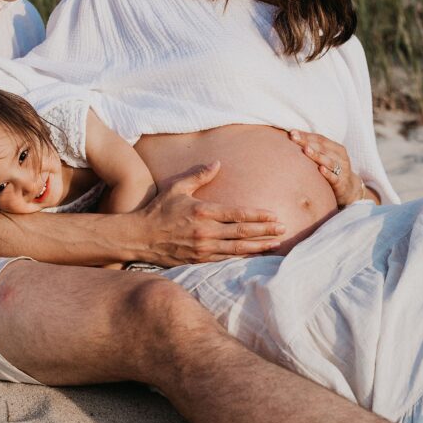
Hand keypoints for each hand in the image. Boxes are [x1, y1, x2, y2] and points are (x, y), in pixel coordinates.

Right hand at [135, 161, 284, 265]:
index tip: (274, 215)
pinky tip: (254, 254)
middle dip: (265, 231)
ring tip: (275, 243)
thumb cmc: (158, 210)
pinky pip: (226, 259)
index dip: (258, 216)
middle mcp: (205, 231)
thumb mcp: (176, 187)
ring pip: (238, 248)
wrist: (140, 237)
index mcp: (203, 211)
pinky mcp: (199, 260)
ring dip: (259, 246)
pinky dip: (242, 257)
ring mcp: (203, 248)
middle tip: (283, 229)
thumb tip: (217, 163)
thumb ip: (198, 175)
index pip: (237, 214)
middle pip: (242, 232)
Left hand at [288, 130, 376, 205]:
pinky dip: (328, 173)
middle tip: (294, 138)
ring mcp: (342, 170)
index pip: (320, 139)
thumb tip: (292, 137)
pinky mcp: (341, 183)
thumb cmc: (332, 170)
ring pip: (329, 161)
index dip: (306, 135)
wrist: (349, 189)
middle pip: (322, 148)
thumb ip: (314, 148)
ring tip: (306, 149)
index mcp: (337, 148)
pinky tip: (320, 169)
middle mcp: (341, 157)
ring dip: (317, 155)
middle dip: (307, 142)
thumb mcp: (327, 157)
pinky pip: (334, 178)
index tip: (292, 132)